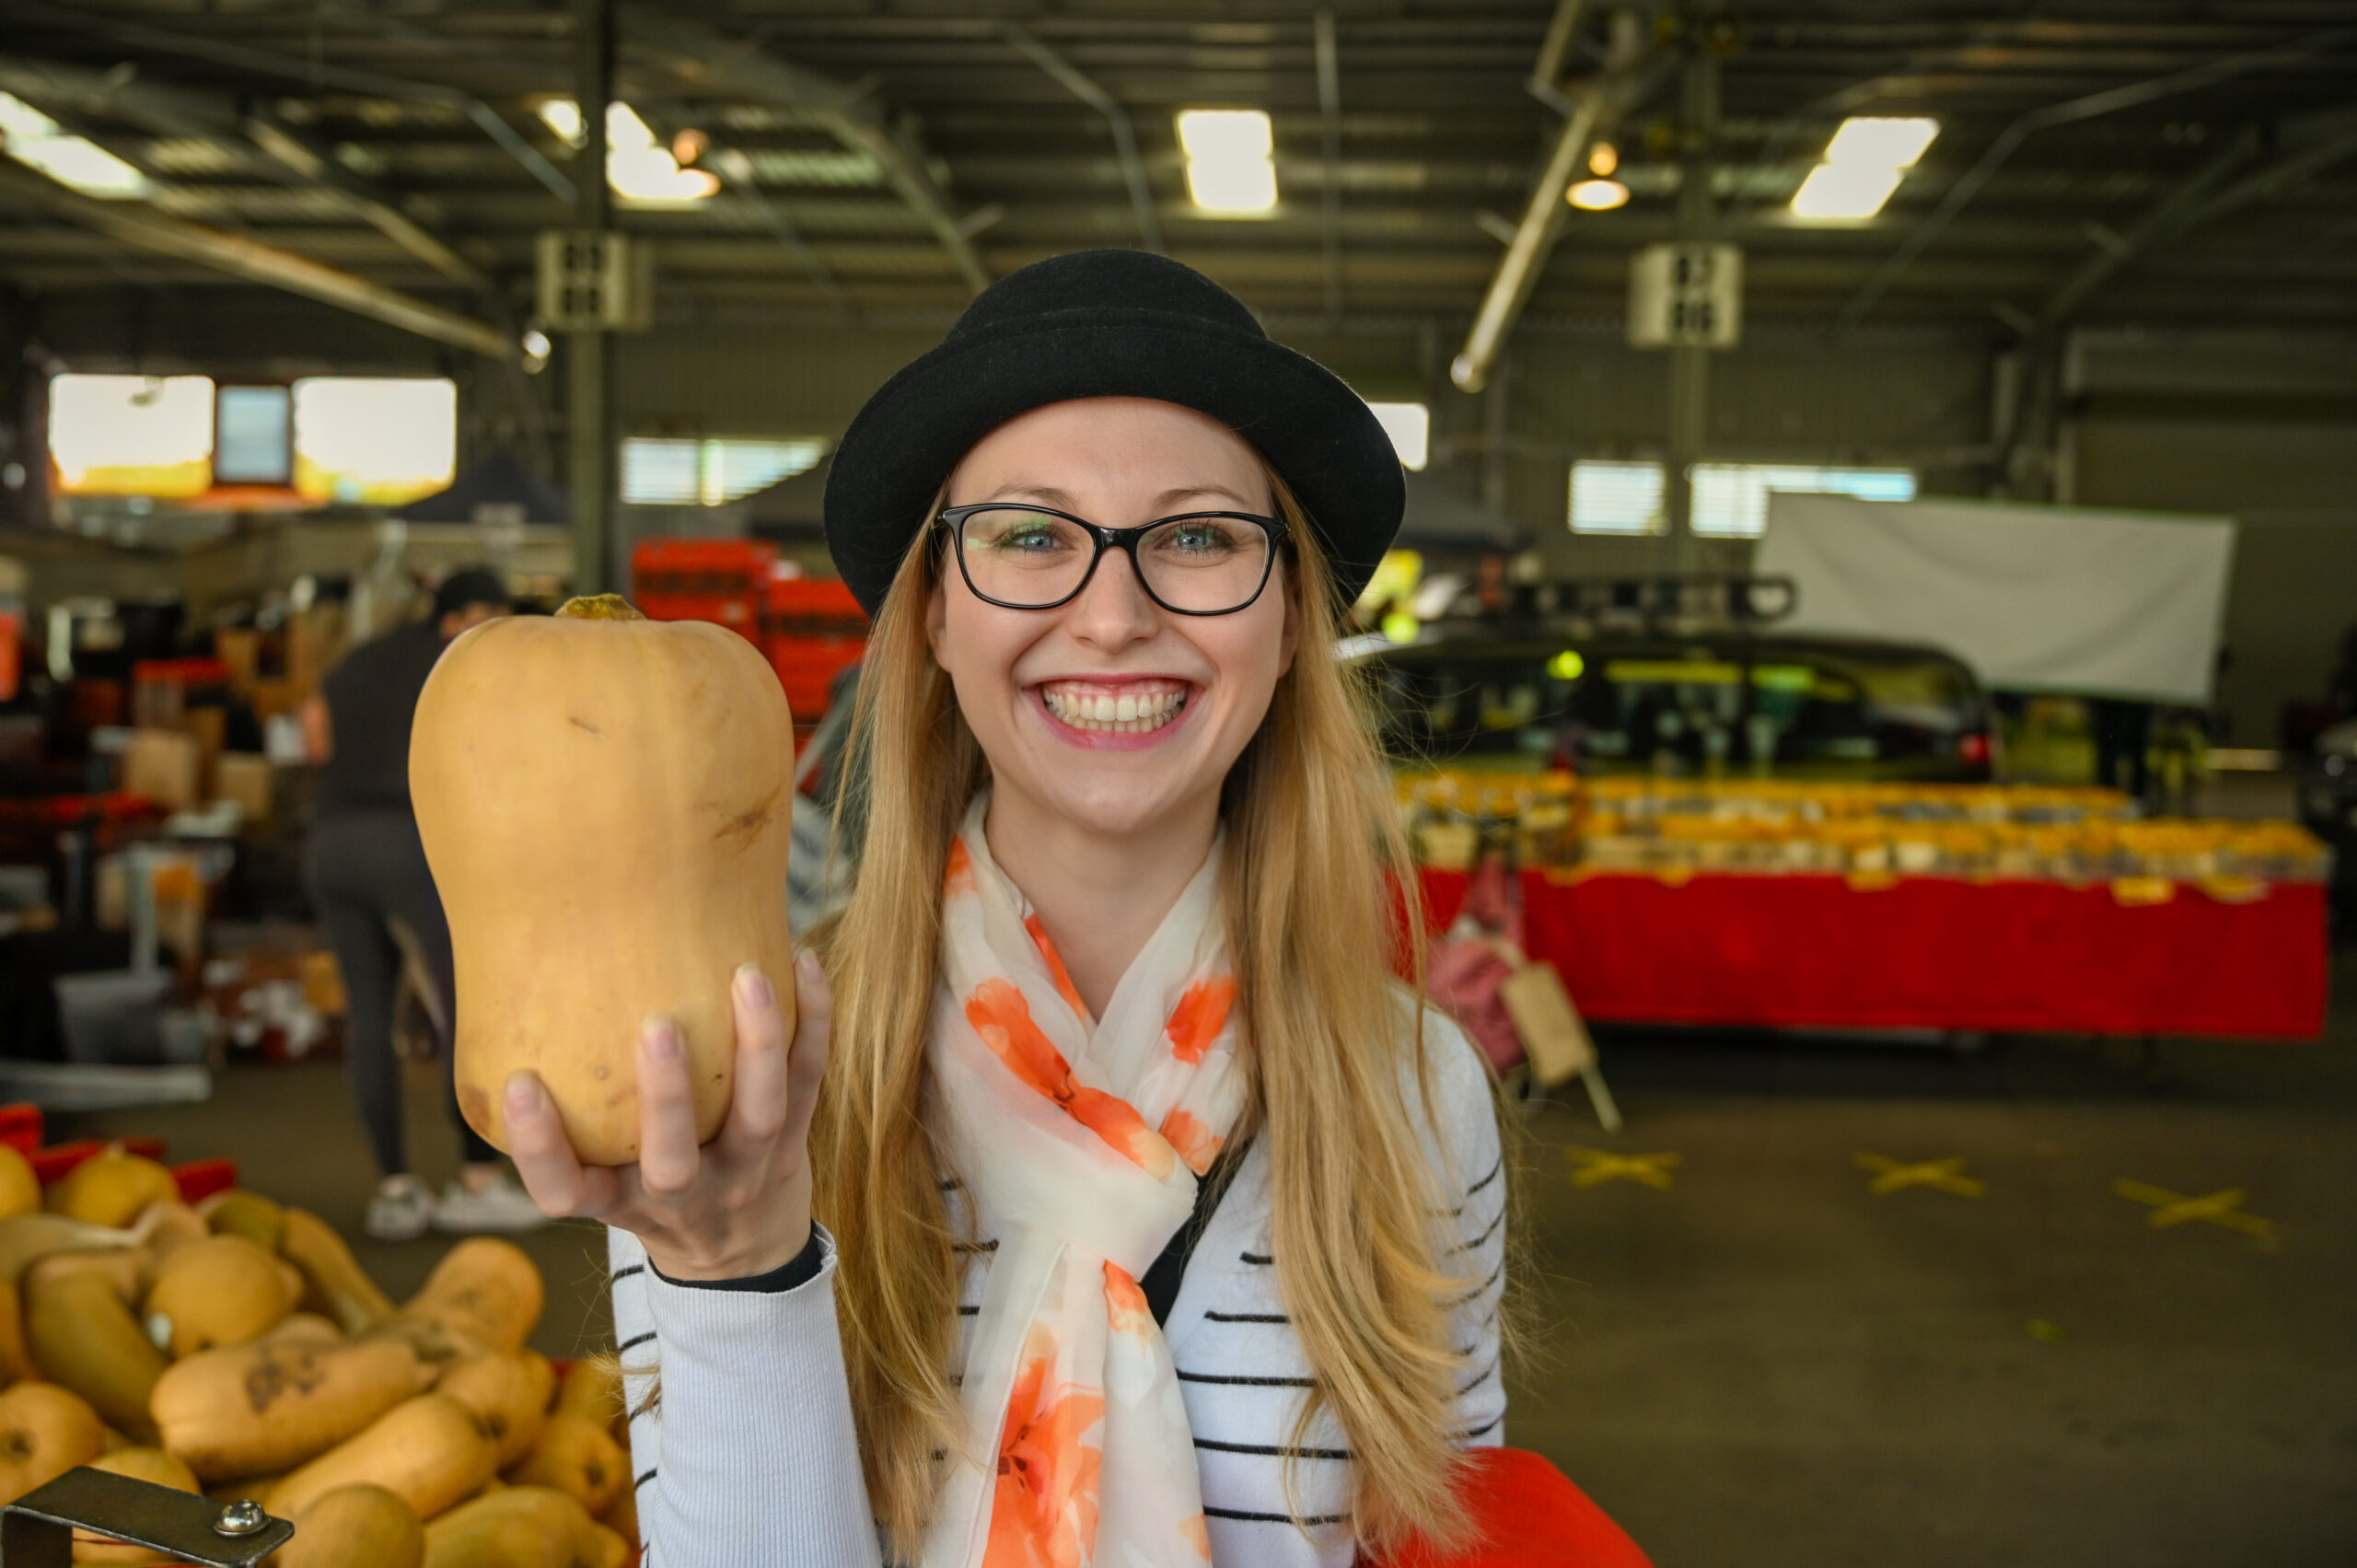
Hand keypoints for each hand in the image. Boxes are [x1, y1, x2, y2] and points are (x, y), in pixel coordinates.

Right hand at [507, 954, 831, 1281]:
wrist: (745, 1257)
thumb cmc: (652, 1190)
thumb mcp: (604, 1176)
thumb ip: (571, 1118)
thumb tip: (514, 1003)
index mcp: (617, 1201)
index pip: (563, 1192)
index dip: (538, 1147)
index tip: (518, 1084)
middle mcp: (680, 1194)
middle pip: (674, 1162)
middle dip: (666, 1097)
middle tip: (655, 1027)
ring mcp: (744, 1173)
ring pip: (758, 1118)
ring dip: (756, 1046)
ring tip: (747, 977)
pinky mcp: (794, 1145)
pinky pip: (808, 1080)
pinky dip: (812, 1021)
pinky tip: (804, 961)